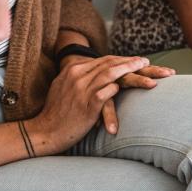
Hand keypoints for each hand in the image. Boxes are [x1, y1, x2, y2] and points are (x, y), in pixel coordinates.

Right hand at [28, 55, 172, 153]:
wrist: (45, 131)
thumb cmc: (58, 113)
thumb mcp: (65, 88)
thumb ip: (79, 79)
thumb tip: (94, 75)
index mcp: (73, 70)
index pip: (103, 60)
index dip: (122, 59)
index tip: (136, 60)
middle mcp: (77, 76)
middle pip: (109, 64)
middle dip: (130, 61)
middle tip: (146, 61)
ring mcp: (82, 89)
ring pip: (110, 74)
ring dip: (130, 70)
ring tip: (145, 70)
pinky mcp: (87, 104)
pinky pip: (107, 92)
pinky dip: (118, 88)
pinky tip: (130, 88)